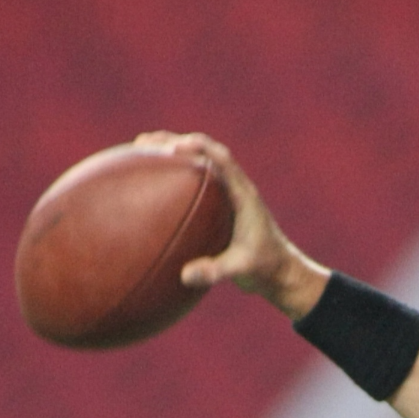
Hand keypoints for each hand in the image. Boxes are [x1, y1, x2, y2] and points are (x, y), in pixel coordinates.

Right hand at [134, 131, 325, 317]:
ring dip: (171, 153)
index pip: (222, 160)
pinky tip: (146, 184)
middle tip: (145, 142)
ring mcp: (225, 195)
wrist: (279, 271)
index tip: (173, 148)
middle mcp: (234, 188)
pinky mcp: (218, 205)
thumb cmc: (265, 267)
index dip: (199, 149)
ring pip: (197, 164)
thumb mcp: (242, 270)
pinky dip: (171, 177)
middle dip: (176, 142)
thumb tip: (185, 275)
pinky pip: (191, 183)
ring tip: (139, 150)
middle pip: (205, 153)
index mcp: (243, 195)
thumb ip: (217, 271)